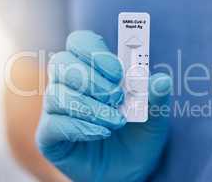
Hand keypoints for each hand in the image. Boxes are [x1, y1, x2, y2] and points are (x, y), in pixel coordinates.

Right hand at [36, 31, 171, 181]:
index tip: (118, 73)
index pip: (80, 43)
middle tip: (117, 97)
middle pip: (62, 63)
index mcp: (93, 72)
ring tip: (116, 122)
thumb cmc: (138, 137)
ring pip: (57, 93)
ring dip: (90, 107)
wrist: (128, 170)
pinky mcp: (50, 134)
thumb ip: (156, 98)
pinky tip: (100, 133)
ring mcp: (57, 109)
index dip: (95, 51)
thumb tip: (162, 79)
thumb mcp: (154, 117)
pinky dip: (79, 126)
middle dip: (92, 80)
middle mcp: (70, 86)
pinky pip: (53, 123)